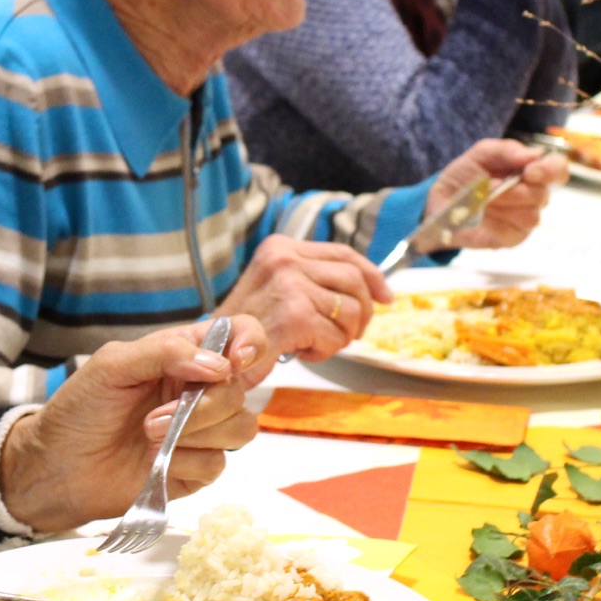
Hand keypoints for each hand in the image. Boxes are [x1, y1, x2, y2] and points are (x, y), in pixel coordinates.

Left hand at [0, 316, 272, 531]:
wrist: (57, 468)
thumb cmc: (79, 410)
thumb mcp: (112, 365)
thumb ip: (165, 353)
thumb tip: (219, 364)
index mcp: (183, 355)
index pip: (239, 335)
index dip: (251, 343)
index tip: (235, 362)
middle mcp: (199, 390)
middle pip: (241, 389)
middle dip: (206, 405)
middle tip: (156, 417)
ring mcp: (201, 432)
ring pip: (240, 427)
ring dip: (196, 433)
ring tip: (149, 436)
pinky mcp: (197, 469)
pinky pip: (217, 463)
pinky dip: (186, 462)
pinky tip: (155, 461)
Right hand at [216, 236, 390, 362]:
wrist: (215, 354)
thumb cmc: (248, 328)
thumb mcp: (280, 288)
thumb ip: (316, 280)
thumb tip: (374, 290)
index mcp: (282, 247)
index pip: (343, 253)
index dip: (371, 275)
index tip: (385, 297)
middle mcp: (285, 259)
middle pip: (353, 279)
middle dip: (362, 311)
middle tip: (352, 334)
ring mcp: (289, 285)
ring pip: (349, 310)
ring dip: (340, 336)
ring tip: (316, 344)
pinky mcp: (294, 315)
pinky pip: (335, 336)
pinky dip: (325, 351)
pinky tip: (303, 352)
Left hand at [426, 139, 567, 250]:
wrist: (440, 201)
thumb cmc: (466, 175)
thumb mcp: (481, 154)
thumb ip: (506, 150)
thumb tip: (533, 154)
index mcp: (531, 171)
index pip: (558, 170)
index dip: (551, 170)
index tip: (530, 172)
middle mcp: (534, 195)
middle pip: (543, 195)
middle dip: (515, 190)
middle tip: (490, 185)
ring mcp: (525, 219)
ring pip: (531, 216)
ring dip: (503, 206)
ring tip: (483, 200)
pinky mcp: (513, 238)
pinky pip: (513, 232)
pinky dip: (495, 222)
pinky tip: (482, 216)